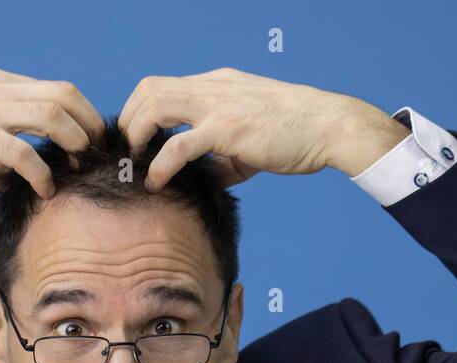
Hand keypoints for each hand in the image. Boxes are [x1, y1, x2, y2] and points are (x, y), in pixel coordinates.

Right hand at [0, 67, 104, 195]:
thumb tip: (15, 182)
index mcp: (0, 84)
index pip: (58, 89)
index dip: (85, 114)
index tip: (94, 144)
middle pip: (64, 95)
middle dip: (89, 126)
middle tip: (97, 158)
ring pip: (49, 114)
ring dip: (73, 142)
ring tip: (78, 168)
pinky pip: (19, 150)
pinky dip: (40, 172)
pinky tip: (45, 190)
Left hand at [117, 67, 408, 190]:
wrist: (328, 126)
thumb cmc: (295, 134)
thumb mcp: (249, 143)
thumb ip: (221, 159)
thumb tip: (203, 182)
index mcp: (215, 85)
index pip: (161, 86)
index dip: (139, 112)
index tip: (136, 142)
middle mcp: (212, 87)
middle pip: (149, 89)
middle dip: (129, 122)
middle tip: (128, 155)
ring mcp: (218, 105)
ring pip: (155, 107)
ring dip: (137, 137)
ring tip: (136, 166)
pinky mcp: (227, 128)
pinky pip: (179, 145)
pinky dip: (160, 165)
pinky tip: (156, 182)